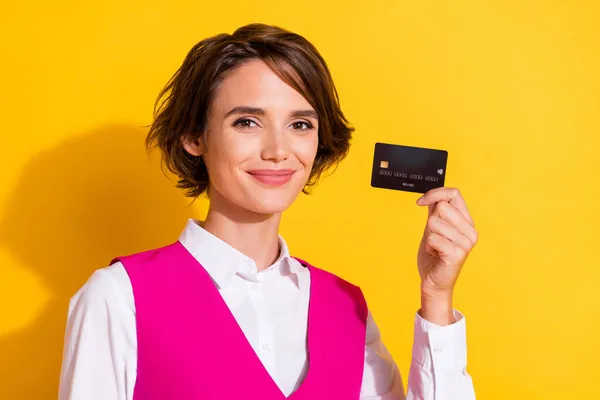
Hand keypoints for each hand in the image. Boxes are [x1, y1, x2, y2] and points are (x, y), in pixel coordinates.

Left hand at [416, 187, 477, 322]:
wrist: (433, 281)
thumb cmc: (434, 255)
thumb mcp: (434, 228)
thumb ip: (436, 212)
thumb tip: (434, 196)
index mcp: (467, 222)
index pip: (454, 193)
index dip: (435, 193)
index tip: (420, 202)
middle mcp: (471, 231)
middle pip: (442, 207)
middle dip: (430, 221)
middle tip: (435, 237)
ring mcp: (466, 242)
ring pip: (434, 222)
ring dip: (429, 236)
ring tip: (436, 247)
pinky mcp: (457, 253)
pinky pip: (432, 238)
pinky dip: (429, 246)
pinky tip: (436, 254)